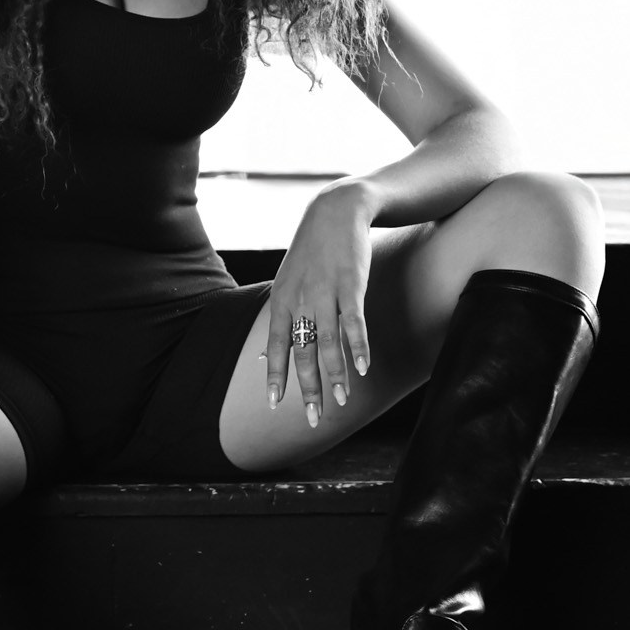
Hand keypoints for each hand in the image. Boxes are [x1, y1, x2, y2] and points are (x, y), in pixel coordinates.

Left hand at [265, 180, 373, 427]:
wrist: (336, 211)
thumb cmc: (312, 252)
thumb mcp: (287, 282)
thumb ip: (280, 319)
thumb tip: (266, 356)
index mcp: (281, 301)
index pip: (276, 346)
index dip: (276, 377)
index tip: (275, 406)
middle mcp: (299, 300)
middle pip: (303, 352)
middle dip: (308, 389)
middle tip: (314, 419)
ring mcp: (325, 292)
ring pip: (328, 343)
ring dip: (335, 375)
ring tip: (342, 401)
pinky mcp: (352, 284)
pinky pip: (354, 322)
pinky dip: (359, 347)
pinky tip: (364, 369)